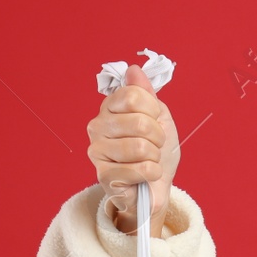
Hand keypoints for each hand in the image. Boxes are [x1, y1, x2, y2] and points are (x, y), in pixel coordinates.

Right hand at [87, 63, 180, 235]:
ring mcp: (97, 150)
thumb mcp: (159, 116)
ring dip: (155, 157)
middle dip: (157, 138)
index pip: (135, 96)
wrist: (156, 186)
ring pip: (141, 147)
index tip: (154, 121)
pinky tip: (144, 176)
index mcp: (110, 107)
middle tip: (153, 146)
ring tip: (148, 160)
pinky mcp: (103, 175)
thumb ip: (146, 93)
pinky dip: (151, 173)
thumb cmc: (156, 151)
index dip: (154, 111)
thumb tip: (134, 70)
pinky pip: (140, 169)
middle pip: (140, 122)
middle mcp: (98, 125)